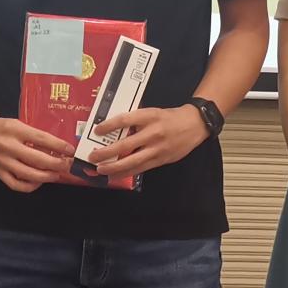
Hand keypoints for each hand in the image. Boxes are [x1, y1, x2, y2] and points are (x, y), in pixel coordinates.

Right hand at [0, 110, 73, 192]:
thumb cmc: (2, 127)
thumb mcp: (19, 125)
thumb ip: (34, 136)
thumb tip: (58, 149)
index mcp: (15, 130)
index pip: (42, 139)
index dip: (59, 146)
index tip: (70, 150)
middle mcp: (9, 146)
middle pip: (38, 159)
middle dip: (57, 164)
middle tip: (67, 165)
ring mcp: (2, 161)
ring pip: (29, 174)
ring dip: (47, 176)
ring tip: (56, 175)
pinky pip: (16, 185)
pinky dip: (30, 186)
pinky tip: (38, 182)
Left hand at [87, 104, 208, 180]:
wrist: (195, 124)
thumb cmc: (169, 117)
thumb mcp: (152, 112)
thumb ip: (136, 121)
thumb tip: (114, 130)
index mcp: (149, 116)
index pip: (124, 120)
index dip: (109, 126)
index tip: (97, 130)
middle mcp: (152, 132)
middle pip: (125, 145)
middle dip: (106, 153)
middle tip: (93, 157)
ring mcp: (157, 148)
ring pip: (132, 161)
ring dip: (114, 167)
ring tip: (101, 170)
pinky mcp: (161, 160)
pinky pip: (141, 168)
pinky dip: (127, 173)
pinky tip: (116, 175)